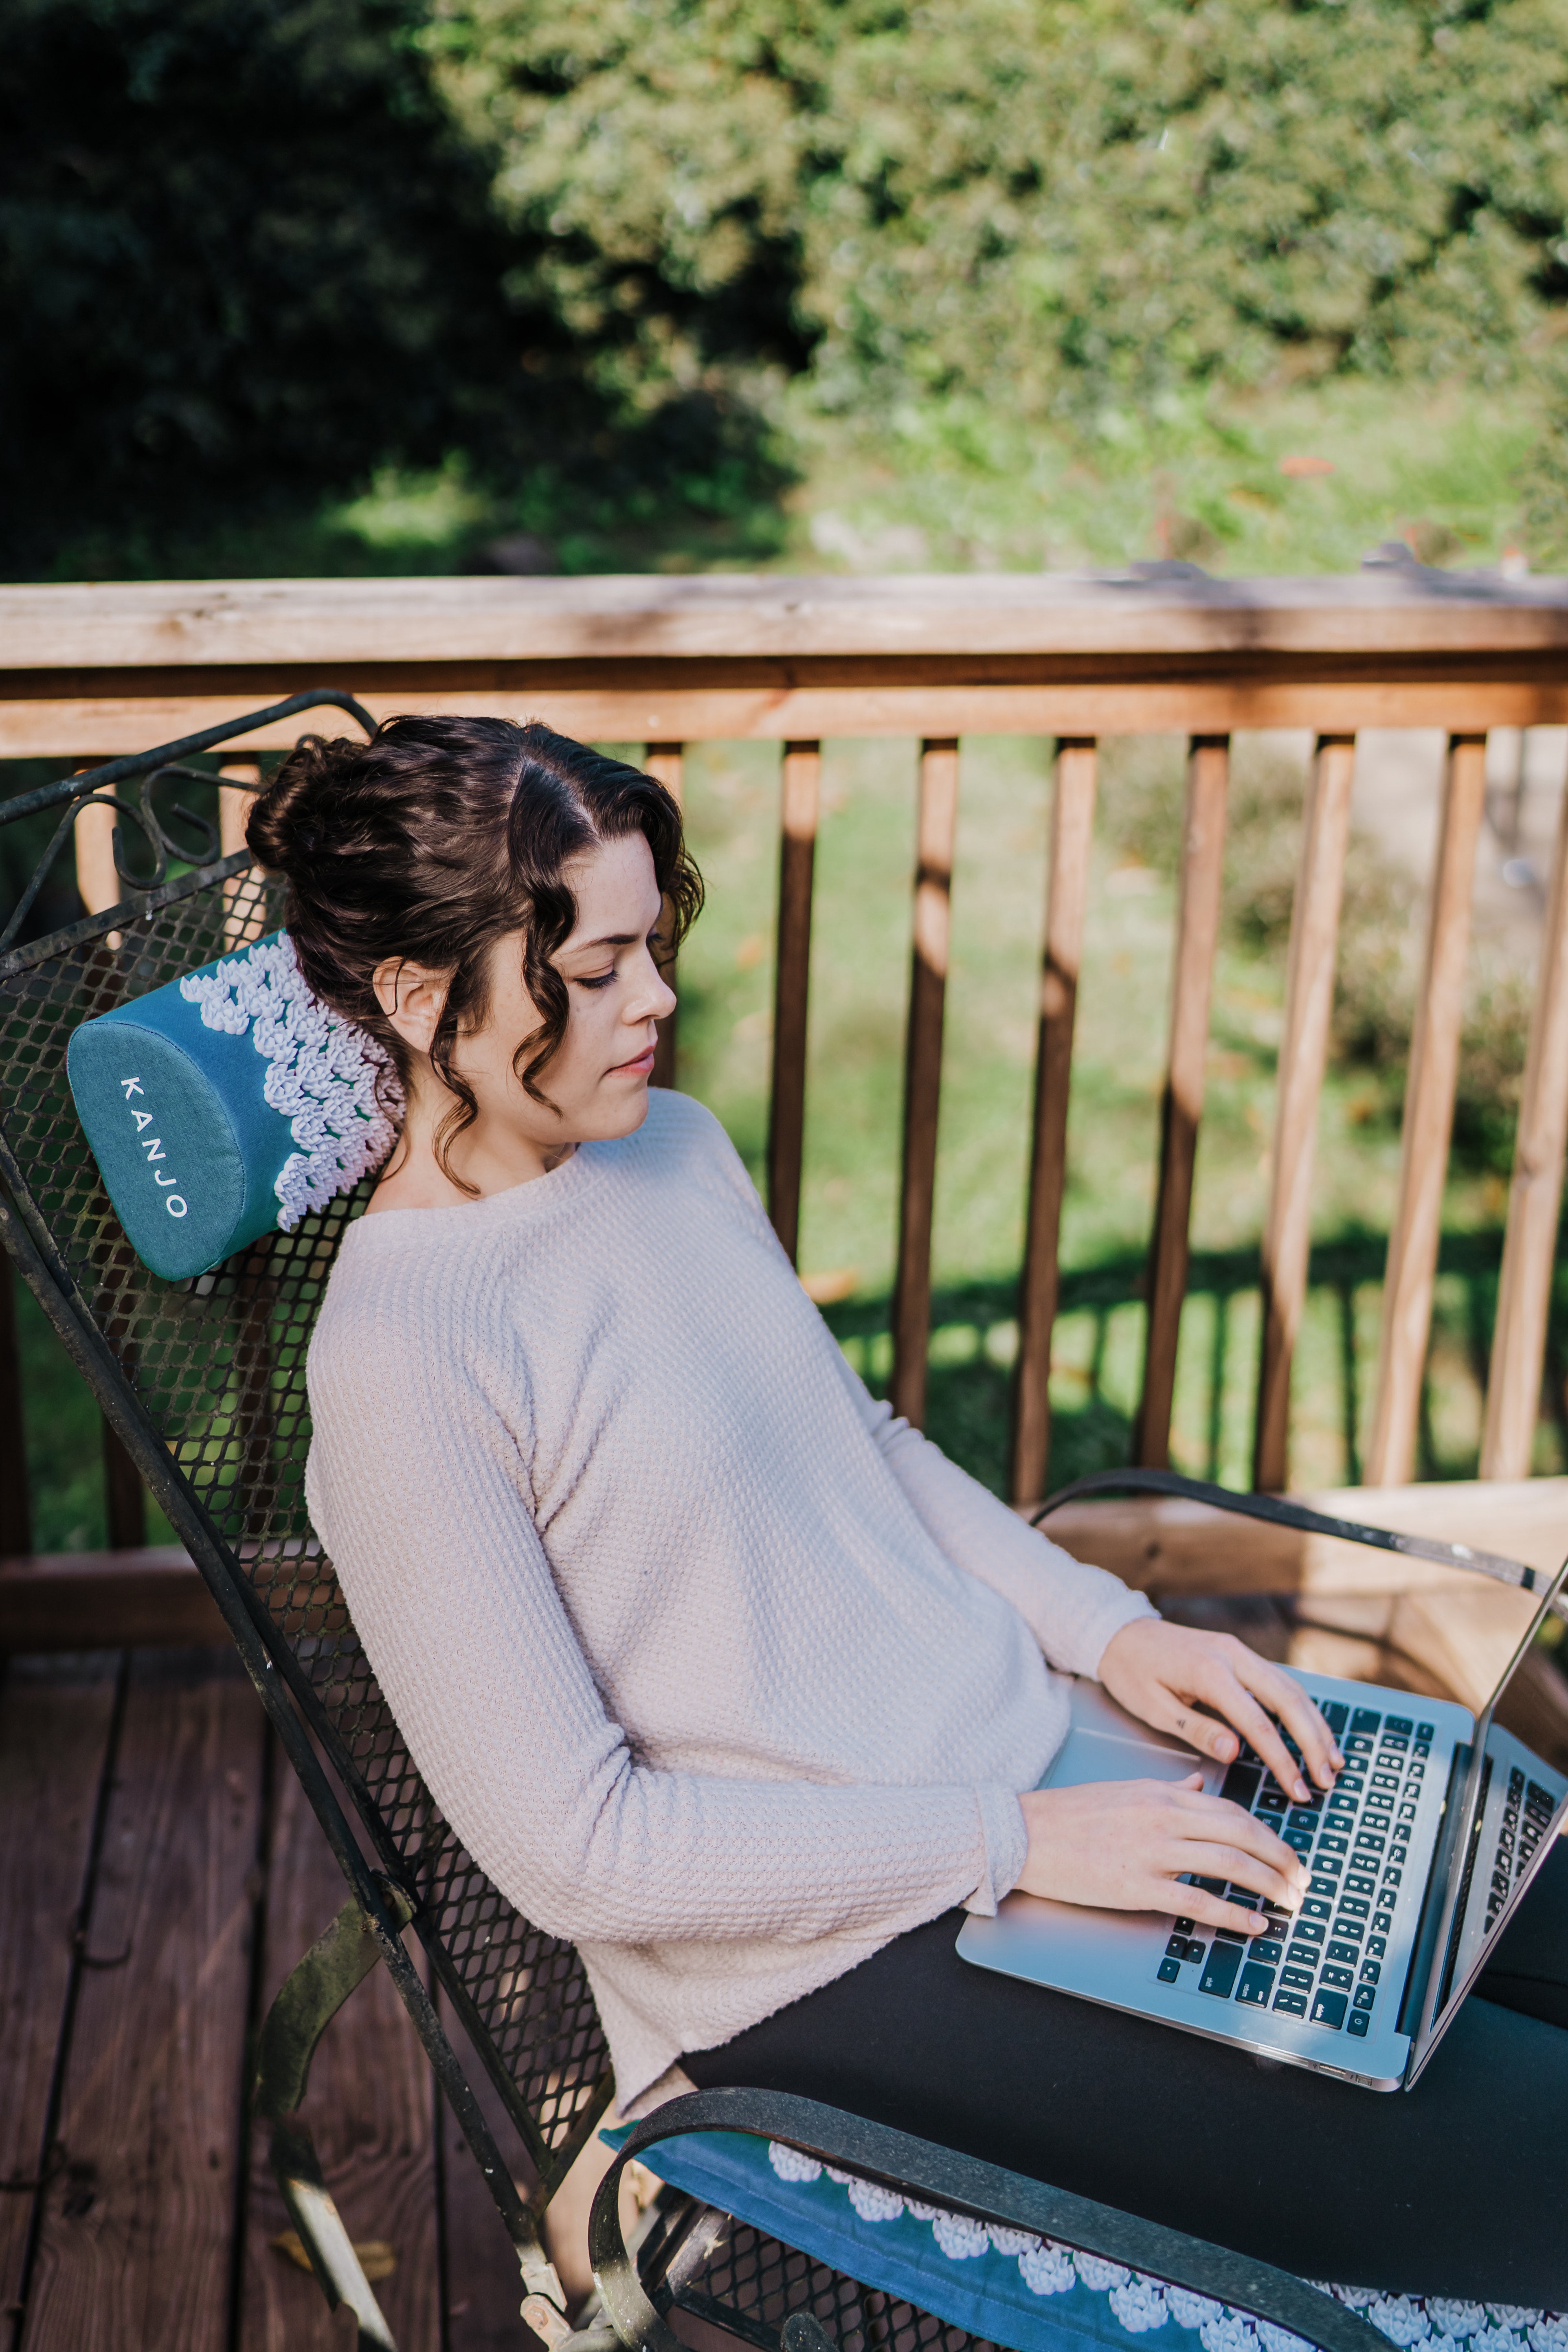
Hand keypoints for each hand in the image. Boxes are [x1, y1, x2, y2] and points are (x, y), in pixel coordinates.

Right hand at [1016, 1773, 1308, 1933]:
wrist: (1025, 1832)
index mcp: (1162, 1793)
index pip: (1232, 1811)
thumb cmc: (1072, 1814)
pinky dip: (1232, 1913)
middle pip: (1241, 1834)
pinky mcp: (1136, 1886)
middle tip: (1301, 1881)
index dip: (1267, 1834)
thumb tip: (1199, 1783)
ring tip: (1288, 1902)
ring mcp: (1151, 1851)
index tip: (1285, 1854)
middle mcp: (1164, 1817)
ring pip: (1228, 1863)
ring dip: (1267, 1884)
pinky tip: (1253, 1924)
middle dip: (1280, 1859)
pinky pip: (1196, 1898)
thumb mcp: (1126, 1790)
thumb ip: (1169, 1788)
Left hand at [1096, 1617, 1342, 1801]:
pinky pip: (1279, 1682)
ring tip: (1332, 1762)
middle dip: (1313, 1742)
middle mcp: (1232, 1655)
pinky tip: (1313, 1732)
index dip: (1282, 1759)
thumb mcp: (1153, 1707)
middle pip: (1288, 1699)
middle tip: (1327, 1780)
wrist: (1120, 1632)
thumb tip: (1236, 1752)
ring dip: (1315, 1725)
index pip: (1257, 1721)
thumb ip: (1196, 1729)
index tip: (1299, 1789)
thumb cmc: (1131, 1672)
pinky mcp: (1240, 1654)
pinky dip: (1301, 1709)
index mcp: (1208, 1671)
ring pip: (1291, 1688)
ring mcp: (1239, 1651)